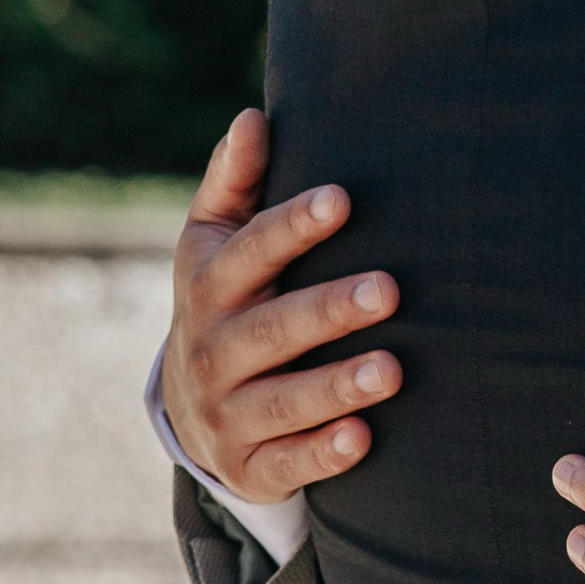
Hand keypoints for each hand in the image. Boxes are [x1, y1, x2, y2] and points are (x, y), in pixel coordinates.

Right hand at [160, 110, 402, 501]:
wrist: (190, 407)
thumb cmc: (228, 300)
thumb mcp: (215, 242)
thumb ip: (236, 182)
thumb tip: (254, 117)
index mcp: (207, 286)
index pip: (246, 253)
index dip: (291, 227)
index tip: (342, 198)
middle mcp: (210, 350)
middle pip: (269, 330)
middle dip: (327, 310)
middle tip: (390, 290)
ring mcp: (226, 413)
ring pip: (281, 401)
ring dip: (336, 386)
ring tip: (393, 369)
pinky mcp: (250, 466)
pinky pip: (286, 463)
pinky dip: (322, 454)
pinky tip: (363, 438)